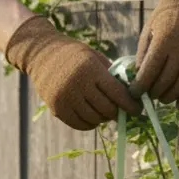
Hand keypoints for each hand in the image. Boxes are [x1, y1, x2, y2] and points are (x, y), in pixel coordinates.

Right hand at [4, 16, 140, 130]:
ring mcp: (66, 98)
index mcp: (91, 70)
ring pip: (94, 119)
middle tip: (122, 111)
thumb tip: (130, 94)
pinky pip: (79, 124)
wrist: (41, 54)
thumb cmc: (73, 54)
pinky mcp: (57, 108)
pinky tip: (93, 117)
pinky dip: (90, 124)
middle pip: (107, 109)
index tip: (137, 110)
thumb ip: (111, 74)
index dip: (130, 105)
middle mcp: (78, 85)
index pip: (117, 93)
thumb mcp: (94, 56)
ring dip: (103, 118)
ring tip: (105, 112)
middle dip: (117, 112)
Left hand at [130, 0, 178, 107]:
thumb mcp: (147, 34)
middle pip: (165, 82)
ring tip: (161, 98)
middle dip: (154, 93)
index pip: (149, 72)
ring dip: (169, 97)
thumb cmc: (162, 22)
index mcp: (164, 40)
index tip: (134, 94)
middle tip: (149, 95)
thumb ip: (142, 58)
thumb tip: (137, 85)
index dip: (139, 87)